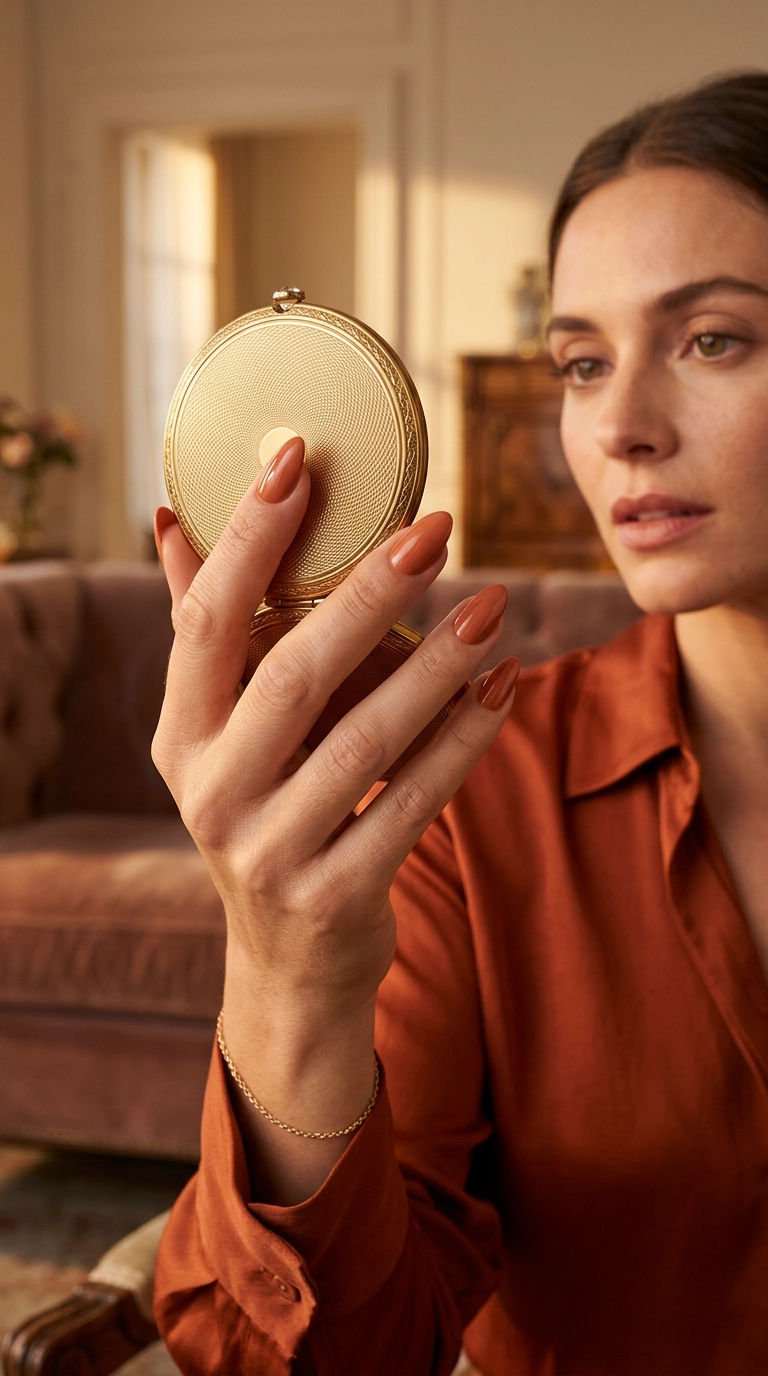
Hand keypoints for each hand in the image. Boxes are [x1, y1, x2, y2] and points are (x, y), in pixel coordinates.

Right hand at [152, 436, 517, 1198]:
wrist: (289, 961)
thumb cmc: (267, 810)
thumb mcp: (224, 734)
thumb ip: (212, 632)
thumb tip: (174, 517)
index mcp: (183, 735)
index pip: (204, 621)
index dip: (248, 539)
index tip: (301, 459)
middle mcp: (213, 792)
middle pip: (292, 674)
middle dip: (367, 595)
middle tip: (437, 529)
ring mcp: (270, 851)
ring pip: (364, 742)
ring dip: (435, 669)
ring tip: (495, 608)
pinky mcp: (336, 894)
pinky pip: (414, 803)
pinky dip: (464, 742)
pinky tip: (504, 689)